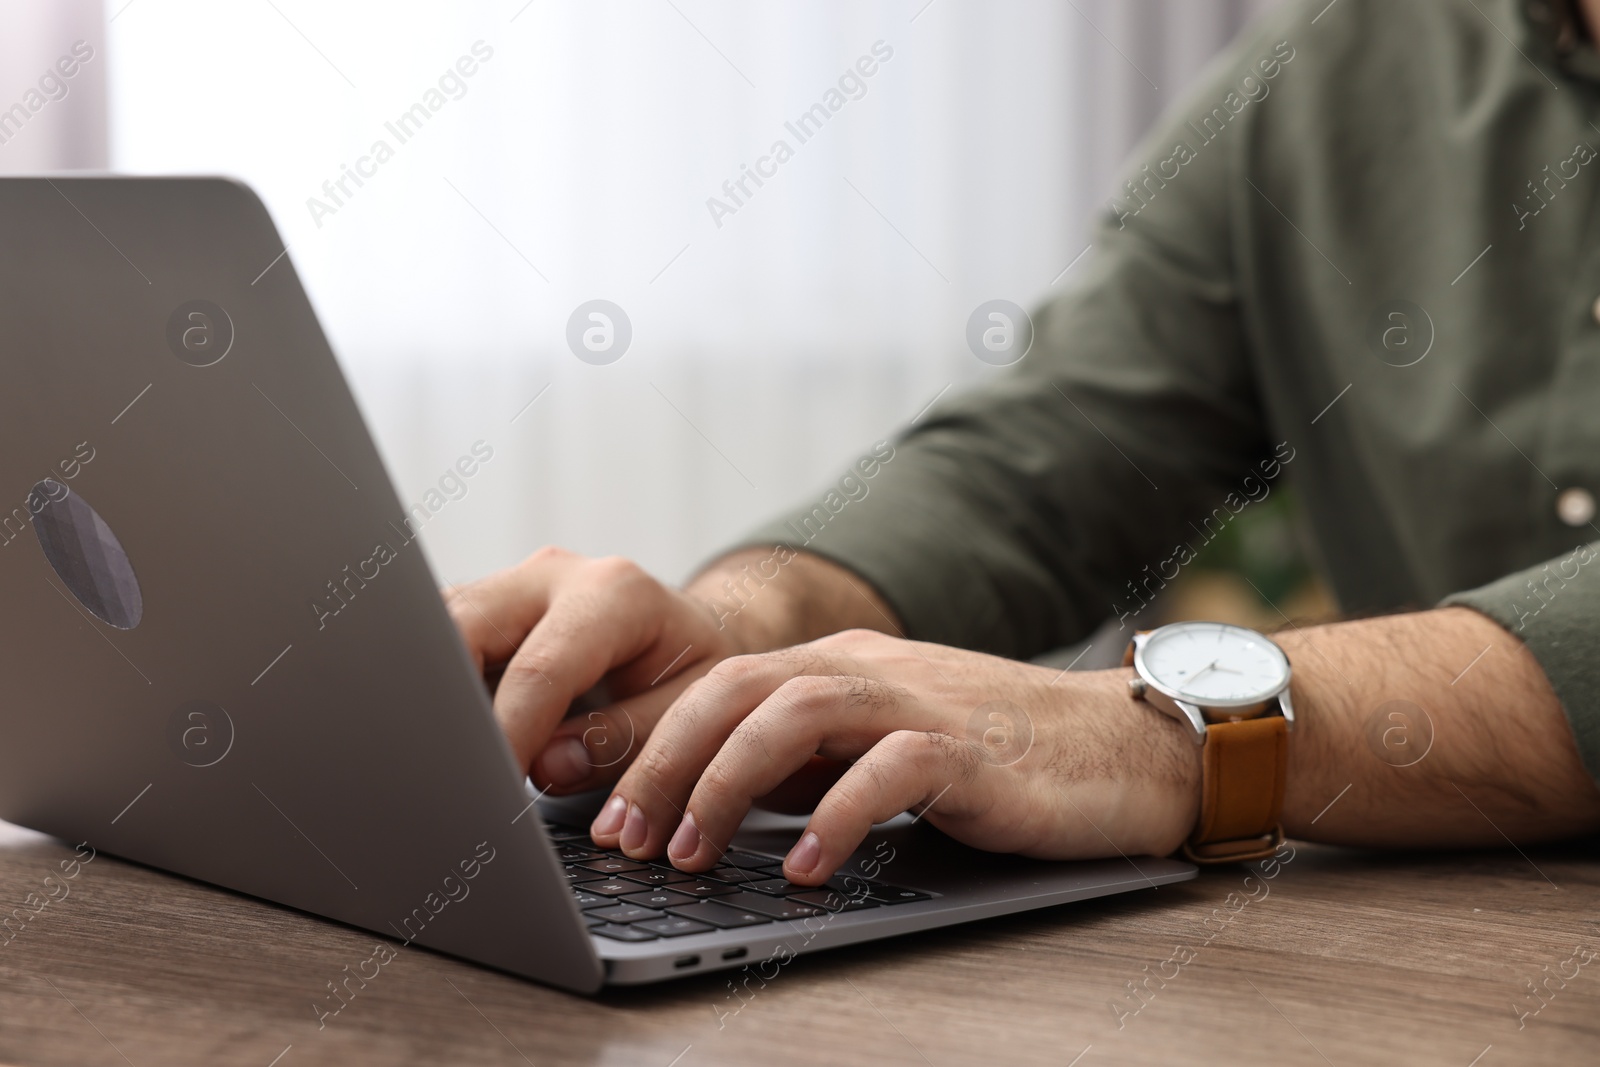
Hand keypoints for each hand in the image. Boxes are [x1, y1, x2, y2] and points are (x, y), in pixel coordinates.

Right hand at [442, 546, 749, 792]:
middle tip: (444, 769)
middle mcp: (554, 575)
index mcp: (614, 593)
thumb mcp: (692, 708)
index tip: (489, 788)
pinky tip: (437, 731)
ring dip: (428, 688)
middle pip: (465, 625)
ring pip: (438, 624)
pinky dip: (431, 684)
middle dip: (444, 699)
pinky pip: (439, 638)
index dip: (508, 734)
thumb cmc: (694, 673)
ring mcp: (511, 587)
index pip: (540, 669)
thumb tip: (548, 765)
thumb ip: (626, 738)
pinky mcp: (484, 608)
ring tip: (431, 753)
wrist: (692, 633)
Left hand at [588, 629, 1201, 883]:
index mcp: (831, 666)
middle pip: (735, 686)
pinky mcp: (970, 750)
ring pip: (795, 712)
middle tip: (617, 836)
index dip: (634, 730)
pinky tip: (805, 871)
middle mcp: (865, 671)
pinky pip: (889, 769)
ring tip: (687, 854)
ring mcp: (918, 702)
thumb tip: (690, 803)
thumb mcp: (868, 752)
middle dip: (660, 759)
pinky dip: (835, 818)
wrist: (1118, 748)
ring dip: (727, 784)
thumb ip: (794, 762)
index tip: (568, 786)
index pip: (711, 680)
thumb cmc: (986, 759)